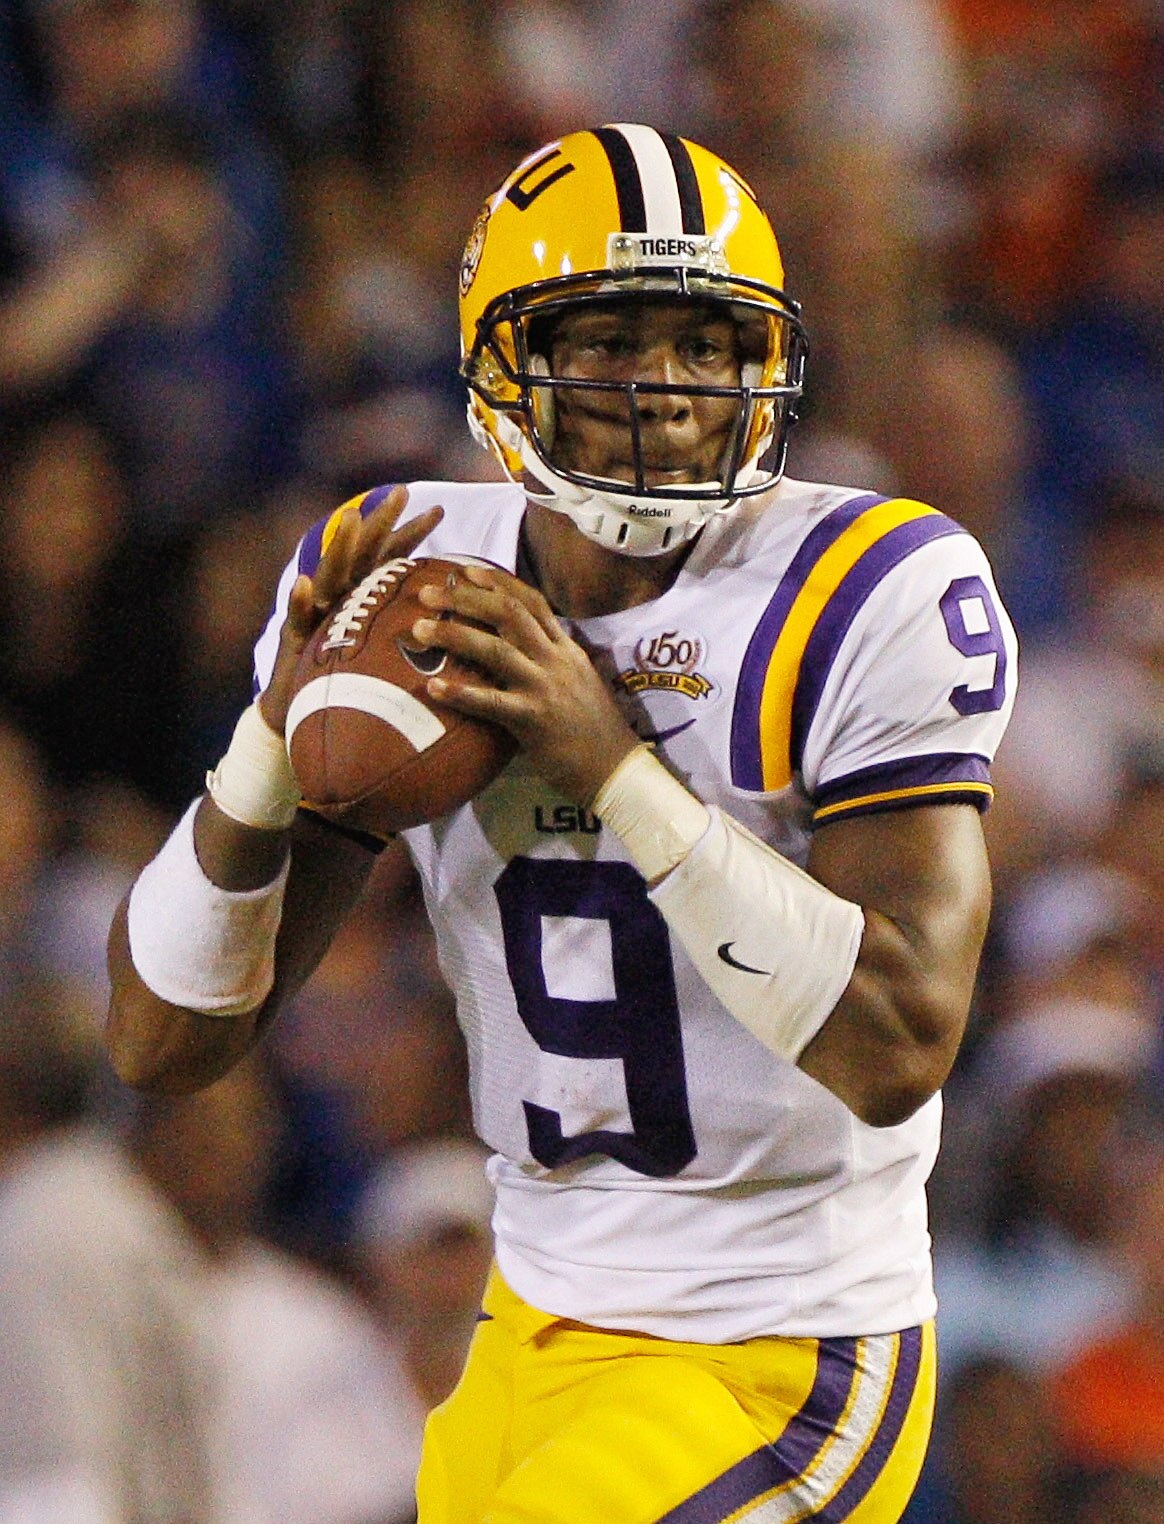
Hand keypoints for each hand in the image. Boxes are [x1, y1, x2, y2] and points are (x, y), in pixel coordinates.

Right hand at [259, 486, 442, 735]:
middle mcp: (340, 597)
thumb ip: (409, 634)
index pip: (391, 558)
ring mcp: (316, 614)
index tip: (439, 511)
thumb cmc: (353, 686)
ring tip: (351, 519)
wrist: (304, 715)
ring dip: (339, 547)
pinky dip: (300, 603)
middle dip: (381, 520)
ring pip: (329, 574)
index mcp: (365, 596)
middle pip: (362, 553)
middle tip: (402, 492)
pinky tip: (305, 584)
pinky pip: (297, 619)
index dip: (412, 534)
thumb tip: (454, 625)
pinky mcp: (295, 640)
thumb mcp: (386, 656)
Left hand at [410, 564, 639, 803]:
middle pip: (509, 613)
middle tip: (428, 593)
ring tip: (419, 629)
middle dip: (466, 598)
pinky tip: (432, 688)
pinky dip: (460, 693)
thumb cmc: (594, 730)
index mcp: (567, 649)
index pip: (533, 602)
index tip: (467, 571)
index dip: (498, 582)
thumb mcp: (579, 682)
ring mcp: (545, 687)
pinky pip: (491, 702)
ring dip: (454, 634)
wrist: (616, 768)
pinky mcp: (534, 720)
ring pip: (496, 649)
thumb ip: (552, 661)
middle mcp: (556, 660)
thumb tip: (518, 649)